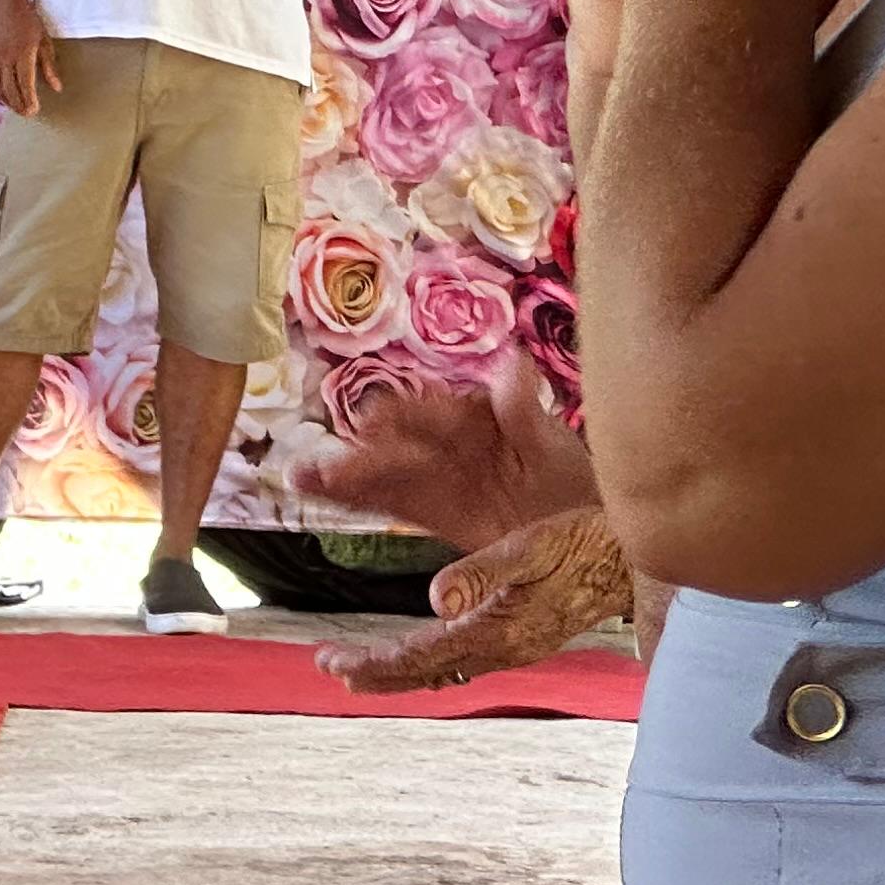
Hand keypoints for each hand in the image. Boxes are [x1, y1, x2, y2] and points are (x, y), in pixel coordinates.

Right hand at [0, 0, 58, 117]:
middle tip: (27, 114)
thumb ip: (49, 67)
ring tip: (17, 108)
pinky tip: (4, 97)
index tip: (34, 111)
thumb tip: (57, 88)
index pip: (25, 83)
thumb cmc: (30, 22)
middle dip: (18, 105)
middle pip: (10, 89)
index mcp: (23, 54)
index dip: (29, 99)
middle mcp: (6, 59)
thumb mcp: (45, 43)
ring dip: (8, 101)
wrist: (7, 6)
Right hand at [296, 352, 598, 553]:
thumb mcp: (551, 441)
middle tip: (328, 466)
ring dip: (341, 473)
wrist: (583, 523)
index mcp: (472, 416)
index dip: (402, 418)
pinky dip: (351, 497)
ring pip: (381, 473)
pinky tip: (314, 489)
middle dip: (360, 456)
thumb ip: (522, 410)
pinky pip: (386, 502)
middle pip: (396, 447)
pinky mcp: (429, 509)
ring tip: (300, 475)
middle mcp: (444, 443)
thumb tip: (514, 361)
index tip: (377, 421)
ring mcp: (434, 476)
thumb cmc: (571, 475)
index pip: (432, 413)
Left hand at [318, 506, 634, 693]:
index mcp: (498, 631)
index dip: (373, 662)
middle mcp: (503, 649)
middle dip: (375, 672)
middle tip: (329, 667)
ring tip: (358, 667)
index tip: (332, 662)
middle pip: (425, 672)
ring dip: (398, 669)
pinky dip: (429, 661)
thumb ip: (482, 573)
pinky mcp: (524, 638)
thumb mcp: (532, 546)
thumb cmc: (587, 543)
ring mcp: (515, 647)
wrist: (638, 559)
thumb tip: (434, 599)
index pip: (420, 658)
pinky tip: (418, 655)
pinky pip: (464, 660)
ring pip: (444, 669)